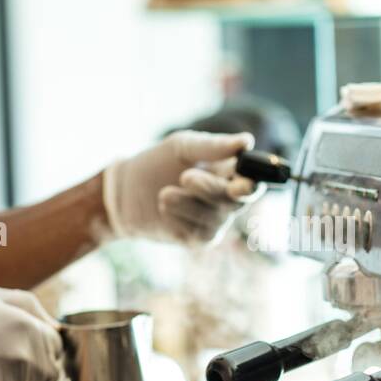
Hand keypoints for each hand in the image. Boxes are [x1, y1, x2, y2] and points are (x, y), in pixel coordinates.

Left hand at [103, 131, 256, 242]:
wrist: (124, 191)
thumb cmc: (158, 163)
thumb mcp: (183, 147)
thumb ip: (214, 147)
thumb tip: (247, 141)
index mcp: (231, 172)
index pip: (255, 178)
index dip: (254, 180)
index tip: (242, 179)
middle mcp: (229, 198)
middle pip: (238, 199)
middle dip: (212, 189)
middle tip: (186, 177)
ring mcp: (216, 220)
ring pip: (216, 215)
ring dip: (187, 202)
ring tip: (163, 193)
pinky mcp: (200, 238)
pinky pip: (199, 230)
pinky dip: (179, 216)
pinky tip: (164, 206)